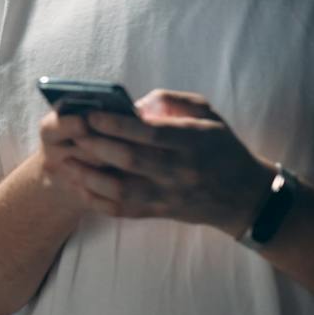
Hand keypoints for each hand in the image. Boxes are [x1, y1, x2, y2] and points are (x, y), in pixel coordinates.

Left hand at [43, 89, 273, 235]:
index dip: (118, 124)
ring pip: (123, 189)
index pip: (150, 133)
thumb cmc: (221, 147)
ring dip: (91, 175)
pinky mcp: (162, 213)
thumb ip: (171, 101)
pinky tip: (80, 186)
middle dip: (97, 145)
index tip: (92, 114)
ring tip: (67, 160)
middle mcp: (180, 170)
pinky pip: (126, 210)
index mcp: (193, 142)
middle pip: (131, 160)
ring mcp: (170, 195)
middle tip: (73, 131)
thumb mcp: (207, 114)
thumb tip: (133, 104)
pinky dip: (99, 201)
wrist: (245, 197)